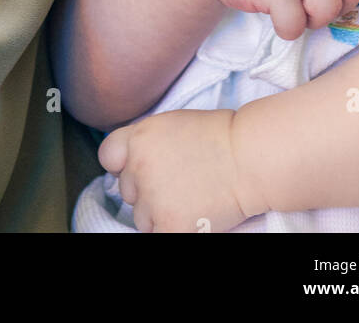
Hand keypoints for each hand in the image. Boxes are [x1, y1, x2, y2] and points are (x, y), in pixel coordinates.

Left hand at [98, 108, 258, 232]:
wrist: (250, 158)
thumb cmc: (221, 138)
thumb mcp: (173, 124)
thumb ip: (147, 142)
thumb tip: (132, 163)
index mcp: (139, 136)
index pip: (108, 155)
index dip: (124, 164)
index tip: (139, 169)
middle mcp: (138, 165)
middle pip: (128, 190)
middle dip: (148, 191)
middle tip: (180, 183)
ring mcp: (152, 197)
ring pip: (141, 218)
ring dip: (159, 214)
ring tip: (191, 199)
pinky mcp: (168, 225)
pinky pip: (156, 235)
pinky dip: (172, 229)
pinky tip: (192, 217)